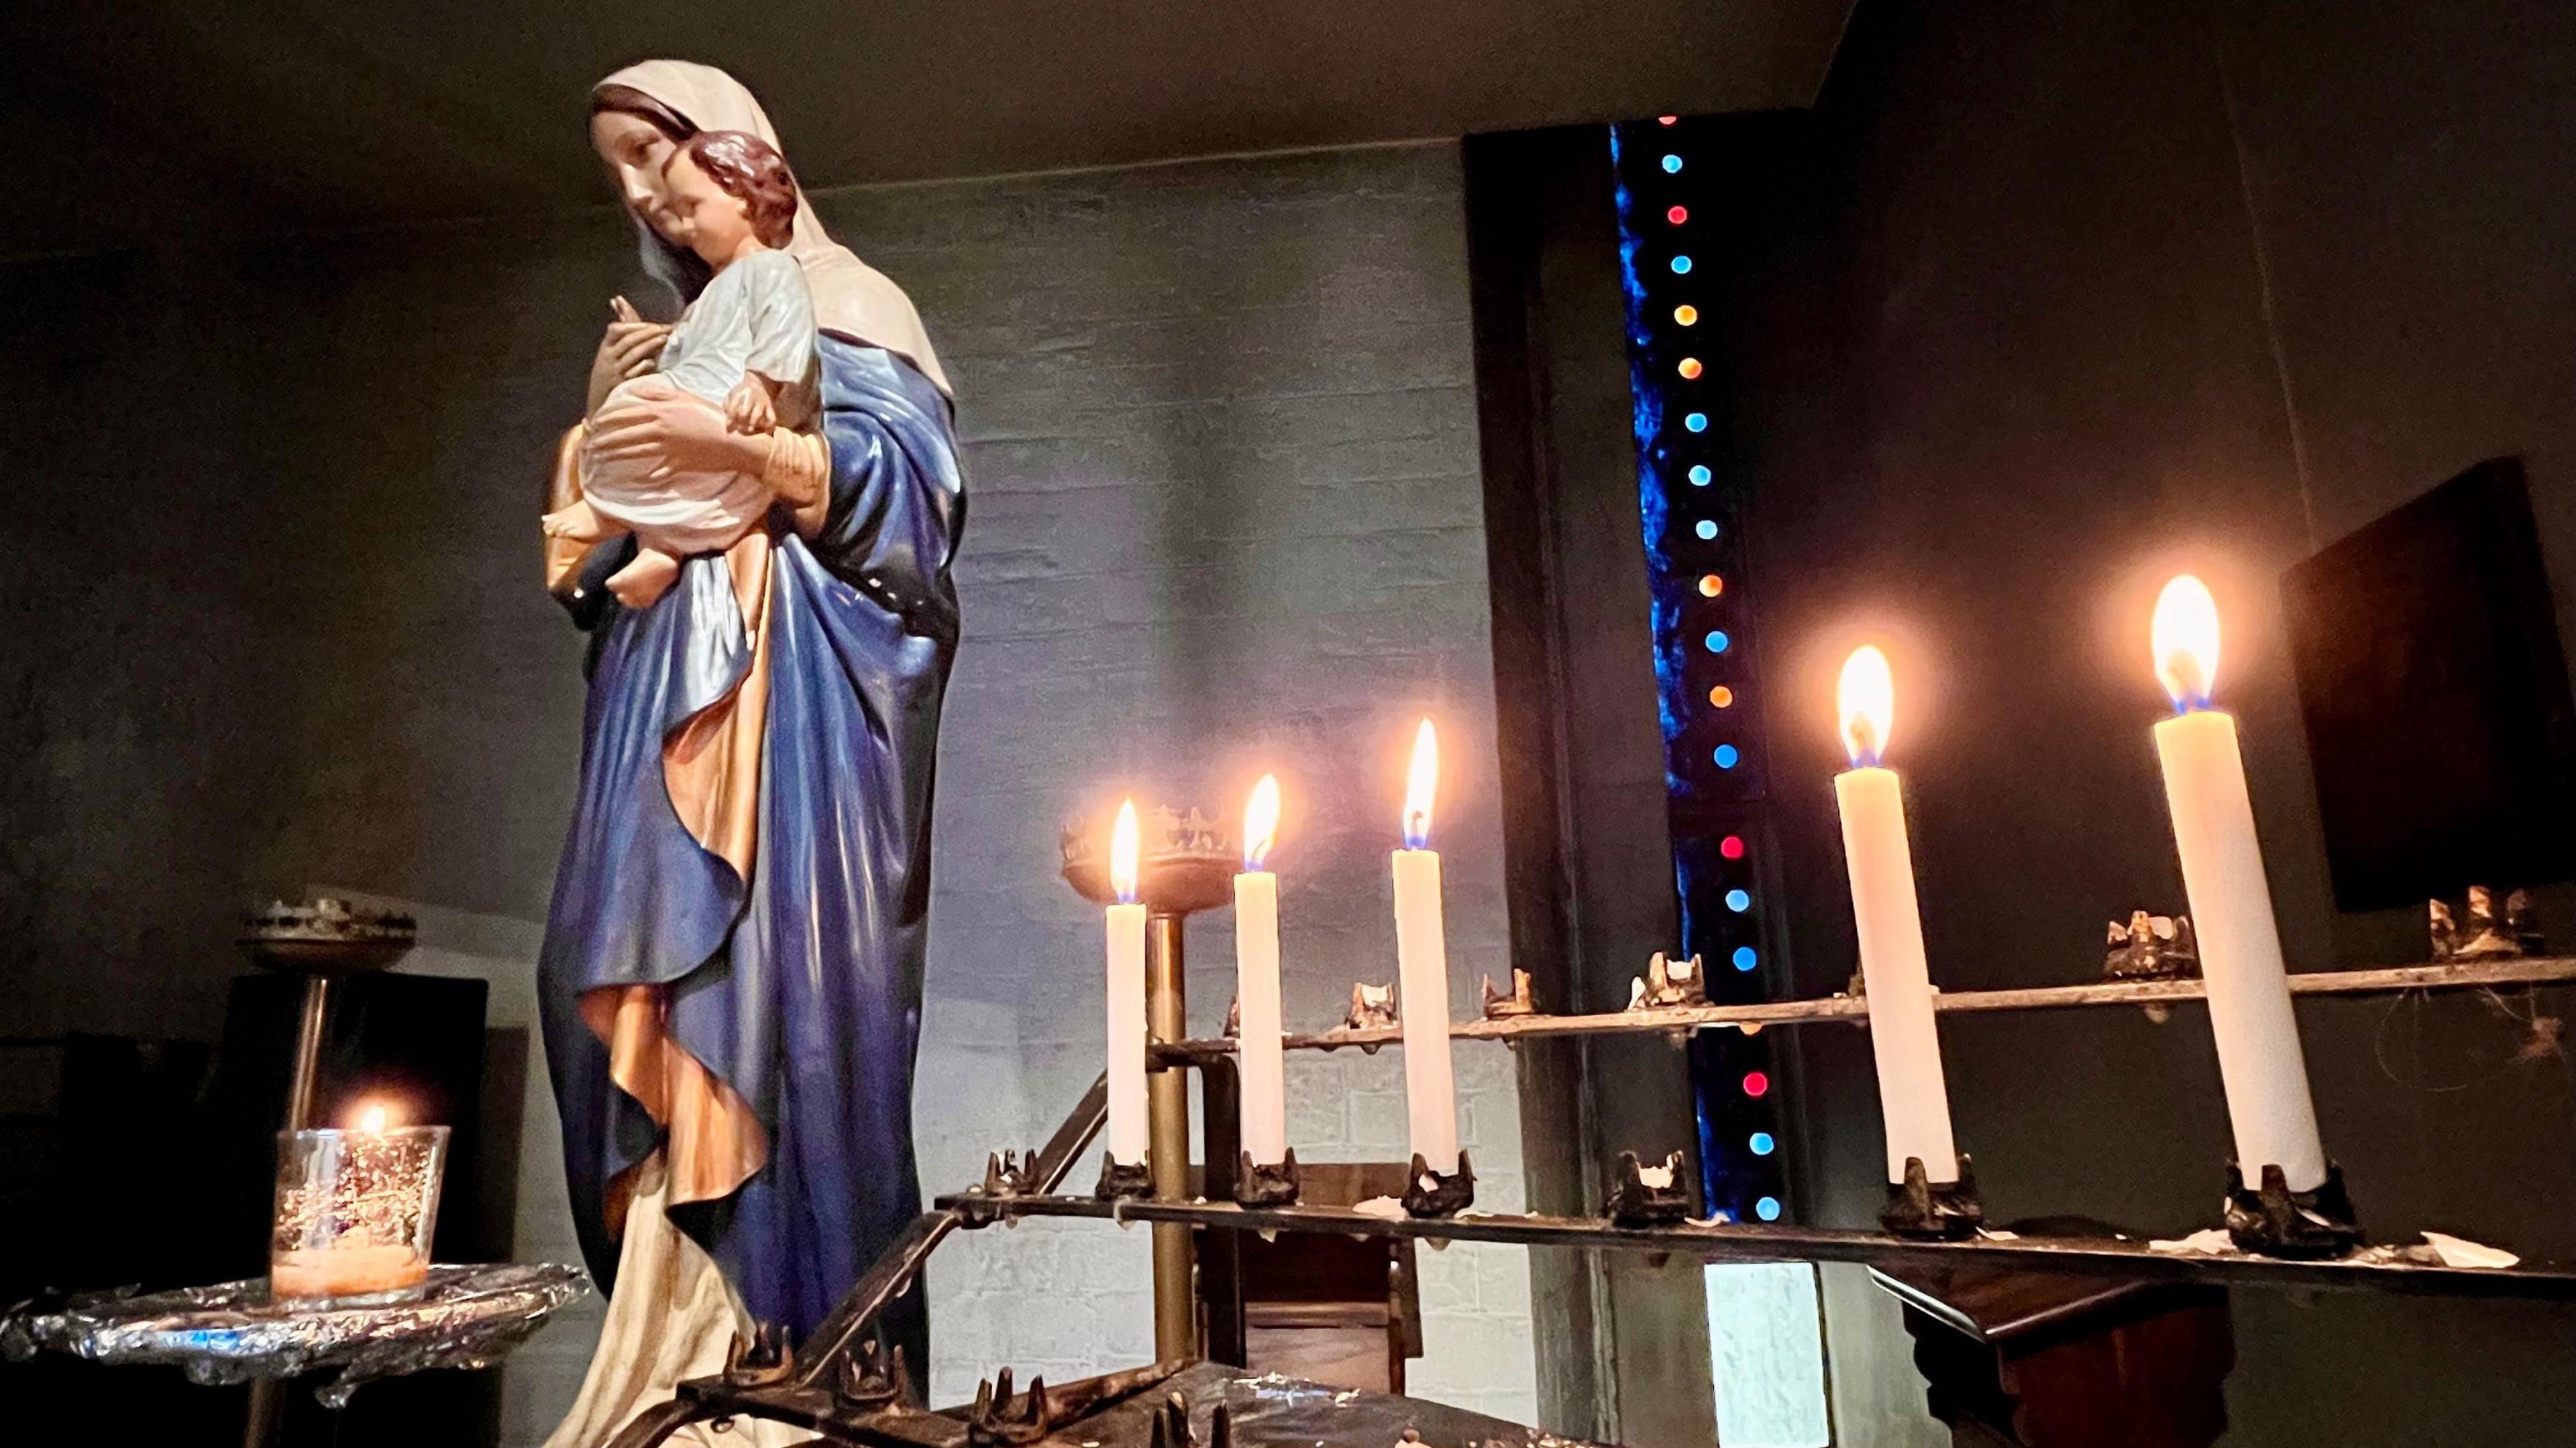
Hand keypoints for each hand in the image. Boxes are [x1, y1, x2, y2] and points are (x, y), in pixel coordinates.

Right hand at [586, 296, 670, 413]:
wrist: (598, 402)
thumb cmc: (608, 374)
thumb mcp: (610, 353)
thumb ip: (620, 332)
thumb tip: (619, 302)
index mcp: (605, 348)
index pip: (615, 331)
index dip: (632, 325)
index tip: (650, 324)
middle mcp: (608, 359)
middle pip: (627, 341)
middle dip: (647, 333)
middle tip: (664, 328)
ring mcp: (615, 372)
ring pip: (632, 355)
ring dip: (649, 346)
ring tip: (664, 339)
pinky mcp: (622, 385)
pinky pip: (634, 373)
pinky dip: (643, 365)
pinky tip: (653, 361)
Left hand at [588, 385, 770, 478]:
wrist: (734, 439)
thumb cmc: (711, 415)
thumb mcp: (685, 397)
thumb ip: (659, 393)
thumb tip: (636, 391)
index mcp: (662, 410)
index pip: (626, 413)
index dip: (606, 419)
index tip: (593, 424)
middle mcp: (661, 429)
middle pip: (625, 434)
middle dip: (605, 439)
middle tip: (590, 444)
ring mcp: (668, 448)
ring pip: (634, 452)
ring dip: (615, 455)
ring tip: (601, 457)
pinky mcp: (677, 464)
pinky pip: (654, 470)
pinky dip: (641, 474)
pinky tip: (630, 477)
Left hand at [724, 377, 777, 434]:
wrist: (758, 383)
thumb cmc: (741, 392)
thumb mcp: (731, 395)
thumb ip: (727, 406)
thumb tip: (728, 421)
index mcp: (739, 395)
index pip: (732, 410)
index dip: (730, 421)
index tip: (729, 429)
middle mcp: (750, 398)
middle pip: (744, 414)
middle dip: (740, 424)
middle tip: (739, 429)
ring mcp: (761, 402)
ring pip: (757, 416)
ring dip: (752, 425)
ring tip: (749, 430)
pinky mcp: (769, 406)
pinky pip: (772, 417)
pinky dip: (770, 425)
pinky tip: (766, 431)